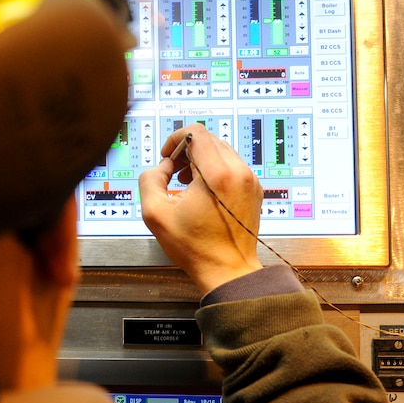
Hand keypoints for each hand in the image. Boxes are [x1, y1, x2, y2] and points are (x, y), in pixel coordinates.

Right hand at [138, 123, 263, 295]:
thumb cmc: (196, 248)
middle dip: (186, 150)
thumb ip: (150, 179)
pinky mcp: (253, 189)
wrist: (228, 270)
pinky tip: (202, 191)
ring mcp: (249, 181)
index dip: (175, 139)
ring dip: (200, 159)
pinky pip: (232, 165)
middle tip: (173, 171)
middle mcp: (238, 173)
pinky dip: (214, 170)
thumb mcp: (155, 213)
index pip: (196, 132)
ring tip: (186, 182)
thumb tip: (162, 166)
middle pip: (209, 139)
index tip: (167, 156)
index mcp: (217, 175)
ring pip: (221, 150)